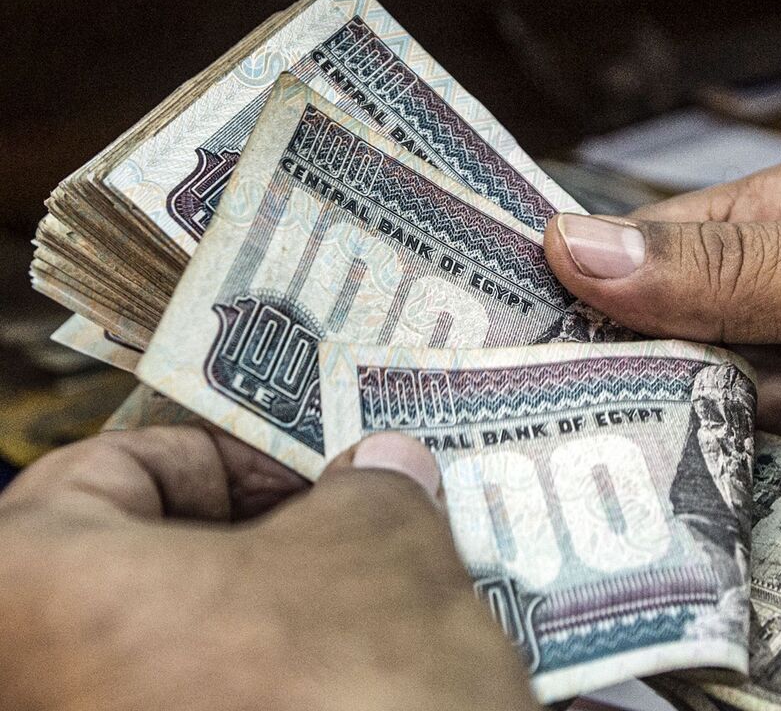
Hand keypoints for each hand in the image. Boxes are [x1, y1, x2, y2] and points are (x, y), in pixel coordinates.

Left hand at [0, 426, 536, 710]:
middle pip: (143, 579)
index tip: (315, 471)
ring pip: (177, 665)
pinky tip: (353, 691)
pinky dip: (266, 698)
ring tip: (377, 614)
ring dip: (276, 631)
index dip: (232, 455)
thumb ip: (372, 491)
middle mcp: (28, 691)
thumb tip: (383, 474)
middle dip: (262, 549)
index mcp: (25, 593)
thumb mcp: (380, 550)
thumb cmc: (350, 698)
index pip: (110, 471)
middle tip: (356, 533)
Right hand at [544, 148, 780, 531]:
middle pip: (663, 349)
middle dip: (603, 386)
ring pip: (695, 429)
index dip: (579, 286)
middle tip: (514, 432)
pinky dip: (705, 513)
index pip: (656, 250)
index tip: (490, 334)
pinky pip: (744, 496)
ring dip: (650, 458)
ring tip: (570, 492)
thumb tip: (584, 246)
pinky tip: (657, 533)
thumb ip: (745, 268)